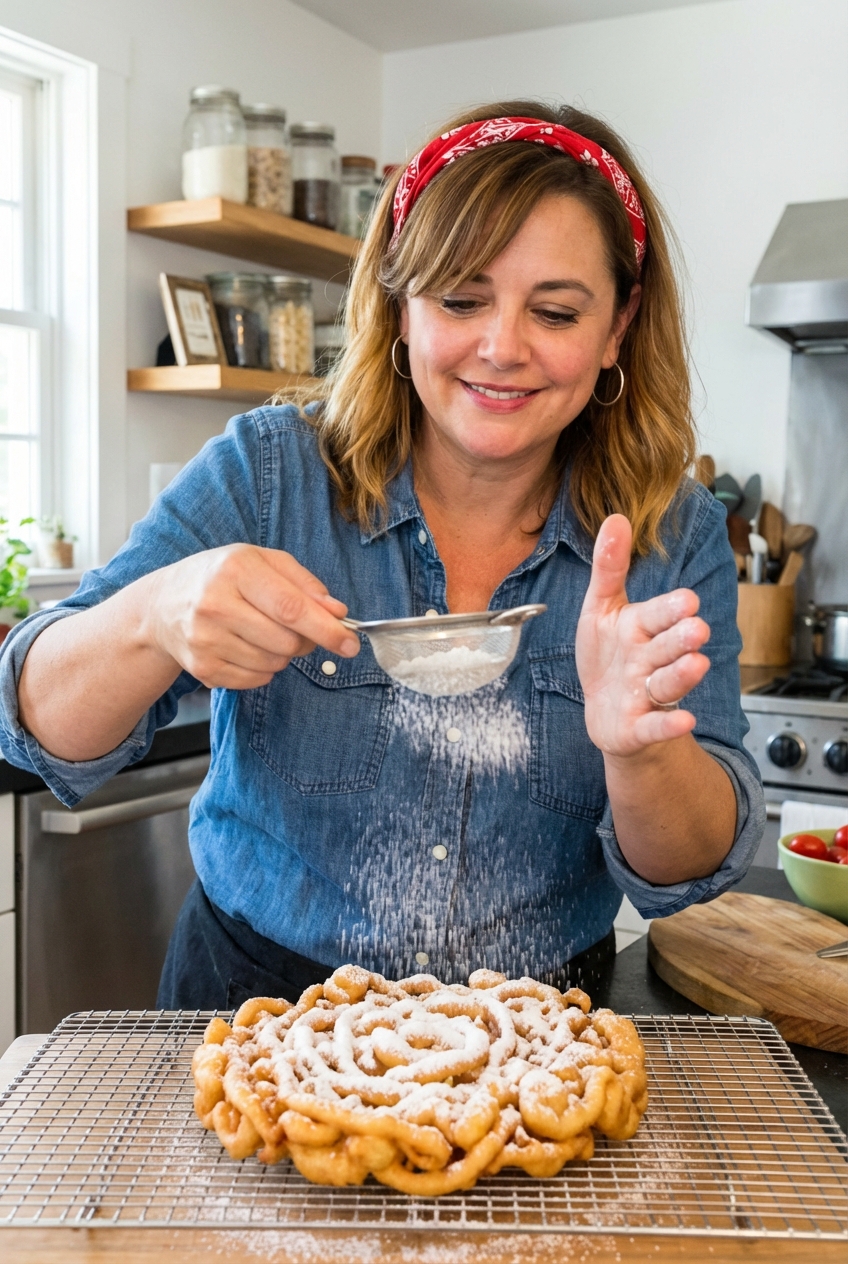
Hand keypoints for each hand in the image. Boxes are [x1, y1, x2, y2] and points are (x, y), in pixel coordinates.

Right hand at [142, 545, 359, 689]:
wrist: (164, 604)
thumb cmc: (223, 577)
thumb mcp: (263, 562)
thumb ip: (305, 584)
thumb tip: (337, 613)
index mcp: (235, 569)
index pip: (290, 608)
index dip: (326, 629)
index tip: (351, 642)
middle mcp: (214, 605)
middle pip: (286, 642)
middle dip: (305, 641)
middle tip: (299, 629)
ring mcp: (204, 640)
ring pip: (274, 664)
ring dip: (282, 654)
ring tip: (263, 632)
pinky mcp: (202, 668)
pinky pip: (256, 680)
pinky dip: (263, 669)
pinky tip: (246, 647)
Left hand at [575, 515, 710, 756]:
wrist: (606, 713)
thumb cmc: (607, 657)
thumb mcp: (601, 609)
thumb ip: (609, 568)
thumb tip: (616, 518)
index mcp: (641, 628)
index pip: (658, 614)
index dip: (671, 609)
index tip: (687, 600)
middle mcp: (650, 659)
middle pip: (669, 647)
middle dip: (681, 638)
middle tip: (696, 629)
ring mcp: (648, 694)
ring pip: (668, 683)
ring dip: (682, 675)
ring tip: (696, 664)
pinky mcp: (640, 726)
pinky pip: (656, 725)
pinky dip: (668, 725)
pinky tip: (684, 721)